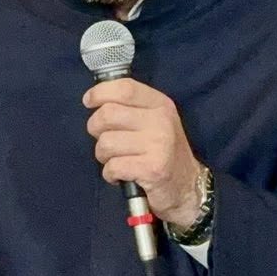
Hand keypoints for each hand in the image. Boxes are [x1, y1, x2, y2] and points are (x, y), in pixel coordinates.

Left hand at [83, 79, 204, 229]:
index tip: (89, 101)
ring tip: (117, 160)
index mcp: (160, 105)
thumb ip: (130, 107)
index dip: (100, 93)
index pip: (125, 88)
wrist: (187, 188)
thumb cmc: (162, 152)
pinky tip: (120, 175)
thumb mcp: (154, 121)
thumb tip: (95, 98)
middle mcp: (161, 121)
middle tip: (106, 141)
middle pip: (107, 115)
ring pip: (106, 143)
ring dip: (103, 156)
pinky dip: (110, 174)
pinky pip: (113, 167)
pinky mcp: (152, 169)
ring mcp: (158, 145)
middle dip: (96, 129)